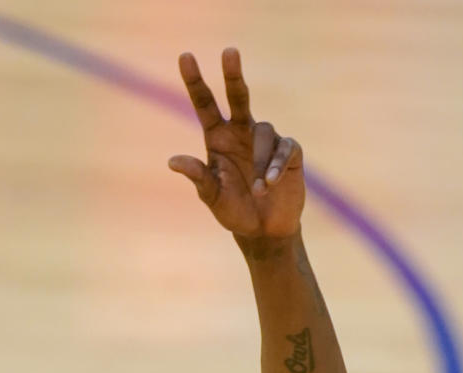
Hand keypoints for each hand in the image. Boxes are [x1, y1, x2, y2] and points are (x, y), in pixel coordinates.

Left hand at [168, 48, 303, 240]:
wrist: (265, 232)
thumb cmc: (235, 212)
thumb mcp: (213, 197)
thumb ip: (198, 178)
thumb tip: (172, 161)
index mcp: (218, 138)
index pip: (205, 104)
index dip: (195, 81)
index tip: (185, 56)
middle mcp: (242, 132)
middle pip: (238, 96)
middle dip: (233, 75)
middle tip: (229, 51)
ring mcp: (267, 140)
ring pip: (265, 133)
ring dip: (260, 162)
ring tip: (258, 190)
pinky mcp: (289, 152)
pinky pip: (284, 149)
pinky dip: (276, 166)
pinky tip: (269, 184)